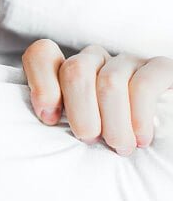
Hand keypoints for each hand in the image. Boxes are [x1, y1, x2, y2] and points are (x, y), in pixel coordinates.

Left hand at [22, 39, 172, 155]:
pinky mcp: (160, 68)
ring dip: (112, 122)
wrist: (159, 141)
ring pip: (109, 82)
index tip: (50, 119)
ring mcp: (127, 62)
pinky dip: (138, 116)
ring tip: (119, 146)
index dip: (41, 84)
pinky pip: (143, 85)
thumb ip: (55, 117)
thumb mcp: (76, 130)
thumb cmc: (107, 141)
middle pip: (75, 70)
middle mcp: (96, 60)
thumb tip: (45, 118)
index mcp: (67, 71)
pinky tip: (141, 138)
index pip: (42, 54)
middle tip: (90, 138)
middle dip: (80, 111)